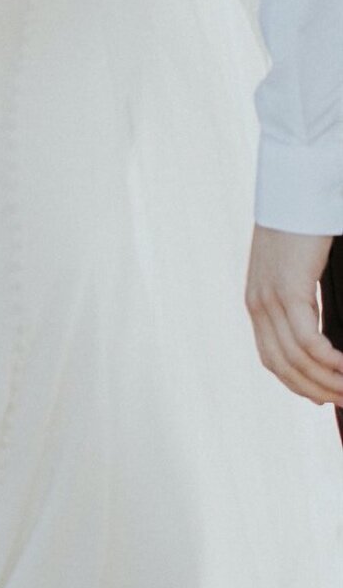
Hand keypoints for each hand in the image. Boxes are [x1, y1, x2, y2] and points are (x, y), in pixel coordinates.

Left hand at [245, 225, 342, 404]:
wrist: (293, 188)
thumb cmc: (300, 223)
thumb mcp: (293, 267)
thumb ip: (298, 296)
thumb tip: (312, 319)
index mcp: (257, 302)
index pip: (271, 358)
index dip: (297, 383)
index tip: (321, 398)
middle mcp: (258, 305)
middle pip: (284, 367)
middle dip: (316, 390)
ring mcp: (270, 299)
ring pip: (298, 360)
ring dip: (329, 381)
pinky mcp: (287, 291)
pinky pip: (309, 342)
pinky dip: (330, 361)